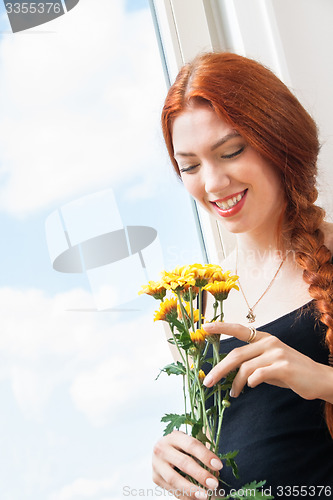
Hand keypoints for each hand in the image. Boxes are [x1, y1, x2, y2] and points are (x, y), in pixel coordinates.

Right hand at [152, 430, 222, 498]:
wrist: (163, 452)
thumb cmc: (183, 447)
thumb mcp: (191, 442)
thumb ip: (204, 449)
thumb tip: (217, 468)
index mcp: (173, 436)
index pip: (191, 444)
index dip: (206, 455)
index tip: (219, 466)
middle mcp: (162, 448)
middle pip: (183, 462)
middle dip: (200, 474)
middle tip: (214, 484)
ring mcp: (156, 464)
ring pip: (174, 479)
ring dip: (191, 489)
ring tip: (205, 496)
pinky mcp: (155, 478)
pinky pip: (172, 490)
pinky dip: (185, 495)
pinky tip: (196, 498)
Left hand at [202, 322, 332, 401]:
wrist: (319, 379)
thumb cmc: (291, 372)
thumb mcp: (270, 362)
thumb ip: (252, 362)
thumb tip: (229, 372)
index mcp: (264, 338)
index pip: (239, 329)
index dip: (221, 327)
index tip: (204, 327)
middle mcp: (269, 342)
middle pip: (236, 355)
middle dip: (219, 369)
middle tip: (208, 382)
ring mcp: (277, 353)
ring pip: (245, 368)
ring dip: (235, 384)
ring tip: (233, 394)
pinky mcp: (284, 367)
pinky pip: (258, 376)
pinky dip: (251, 383)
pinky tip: (250, 388)